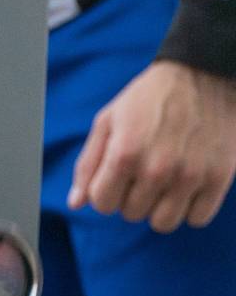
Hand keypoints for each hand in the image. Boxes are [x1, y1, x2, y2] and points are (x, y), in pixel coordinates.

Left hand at [69, 61, 235, 232]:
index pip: (102, 204)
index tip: (117, 176)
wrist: (204, 73)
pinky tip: (187, 187)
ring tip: (165, 182)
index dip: (105, 192)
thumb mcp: (108, 121)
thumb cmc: (150, 97)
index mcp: (125, 154)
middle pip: (132, 214)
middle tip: (144, 172)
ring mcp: (191, 175)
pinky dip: (191, 208)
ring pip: (163, 223)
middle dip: (132, 196)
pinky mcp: (220, 176)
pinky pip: (198, 218)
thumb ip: (88, 164)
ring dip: (160, 207)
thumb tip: (76, 203)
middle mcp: (158, 168)